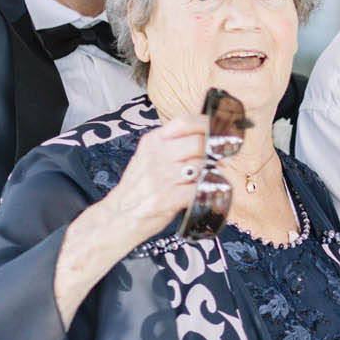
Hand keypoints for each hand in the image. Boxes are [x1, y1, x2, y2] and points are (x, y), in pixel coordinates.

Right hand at [100, 115, 209, 242]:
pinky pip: (199, 189)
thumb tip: (212, 142)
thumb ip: (175, 148)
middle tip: (221, 159)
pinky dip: (208, 190)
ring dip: (213, 172)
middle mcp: (155, 155)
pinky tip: (206, 192)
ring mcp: (160, 177)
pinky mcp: (166, 198)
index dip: (208, 125)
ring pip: (201, 165)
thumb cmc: (139, 189)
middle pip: (198, 143)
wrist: (117, 217)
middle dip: (215, 151)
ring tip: (211, 176)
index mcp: (153, 141)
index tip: (222, 130)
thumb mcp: (150, 159)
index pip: (185, 122)